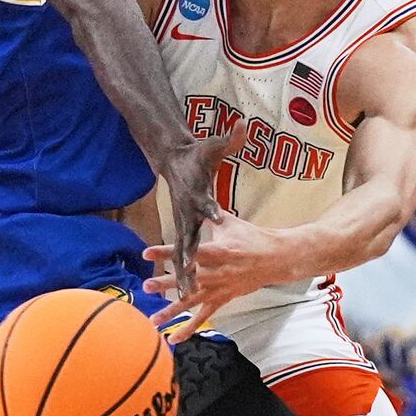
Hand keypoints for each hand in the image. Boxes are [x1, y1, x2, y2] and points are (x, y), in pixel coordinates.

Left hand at [142, 212, 288, 342]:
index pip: (189, 252)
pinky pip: (204, 316)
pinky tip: (172, 338)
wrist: (279, 258)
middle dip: (166, 284)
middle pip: (189, 280)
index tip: (147, 252)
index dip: (167, 252)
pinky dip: (189, 328)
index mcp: (218, 251)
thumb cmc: (253, 238)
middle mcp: (218, 273)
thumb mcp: (230, 223)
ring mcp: (220, 289)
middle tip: (146, 286)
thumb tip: (192, 201)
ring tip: (153, 320)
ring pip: (193, 302)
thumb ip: (207, 216)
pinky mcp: (224, 299)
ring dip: (172, 312)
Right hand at [155, 129, 242, 297]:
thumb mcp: (213, 145)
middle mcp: (188, 213)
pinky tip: (181, 291)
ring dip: (181, 273)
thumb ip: (230, 137)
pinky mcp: (182, 228)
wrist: (172, 159)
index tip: (216, 219)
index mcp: (197, 195)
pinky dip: (181, 273)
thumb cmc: (195, 155)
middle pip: (188, 238)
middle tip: (187, 273)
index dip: (211, 211)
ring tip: (180, 294)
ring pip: (181, 253)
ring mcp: (182, 223)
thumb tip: (243, 121)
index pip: (205, 205)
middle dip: (187, 257)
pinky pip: (181, 255)